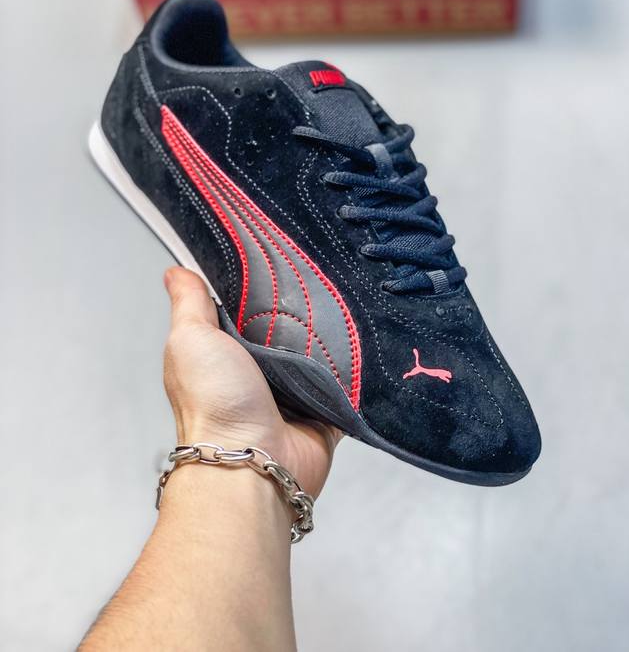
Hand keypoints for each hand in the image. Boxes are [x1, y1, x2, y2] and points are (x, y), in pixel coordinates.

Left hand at [163, 267, 340, 497]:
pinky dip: (354, 369)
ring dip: (330, 338)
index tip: (279, 256)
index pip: (245, 309)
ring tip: (345, 305)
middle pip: (287, 328)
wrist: (253, 461)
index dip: (260, 286)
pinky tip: (362, 344)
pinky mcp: (324, 410)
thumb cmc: (215, 405)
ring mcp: (293, 393)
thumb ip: (189, 303)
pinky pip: (348, 382)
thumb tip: (176, 272)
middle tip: (320, 279)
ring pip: (320, 352)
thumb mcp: (190, 338)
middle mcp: (258, 372)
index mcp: (225, 353)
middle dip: (302, 309)